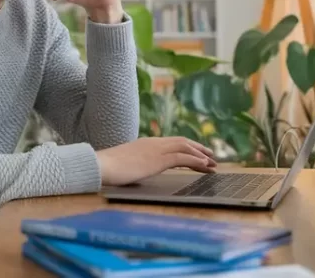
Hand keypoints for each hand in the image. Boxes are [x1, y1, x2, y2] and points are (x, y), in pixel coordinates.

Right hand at [96, 137, 216, 186]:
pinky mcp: (158, 159)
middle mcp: (153, 143)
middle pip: (182, 142)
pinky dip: (196, 161)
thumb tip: (136, 173)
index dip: (186, 147)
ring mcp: (156, 149)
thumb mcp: (125, 165)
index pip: (171, 142)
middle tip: (211, 156)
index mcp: (145, 144)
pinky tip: (205, 166)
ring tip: (213, 163)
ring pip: (185, 148)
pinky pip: (183, 157)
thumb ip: (135, 165)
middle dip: (198, 149)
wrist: (101, 165)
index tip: (196, 154)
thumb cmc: (108, 168)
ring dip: (201, 155)